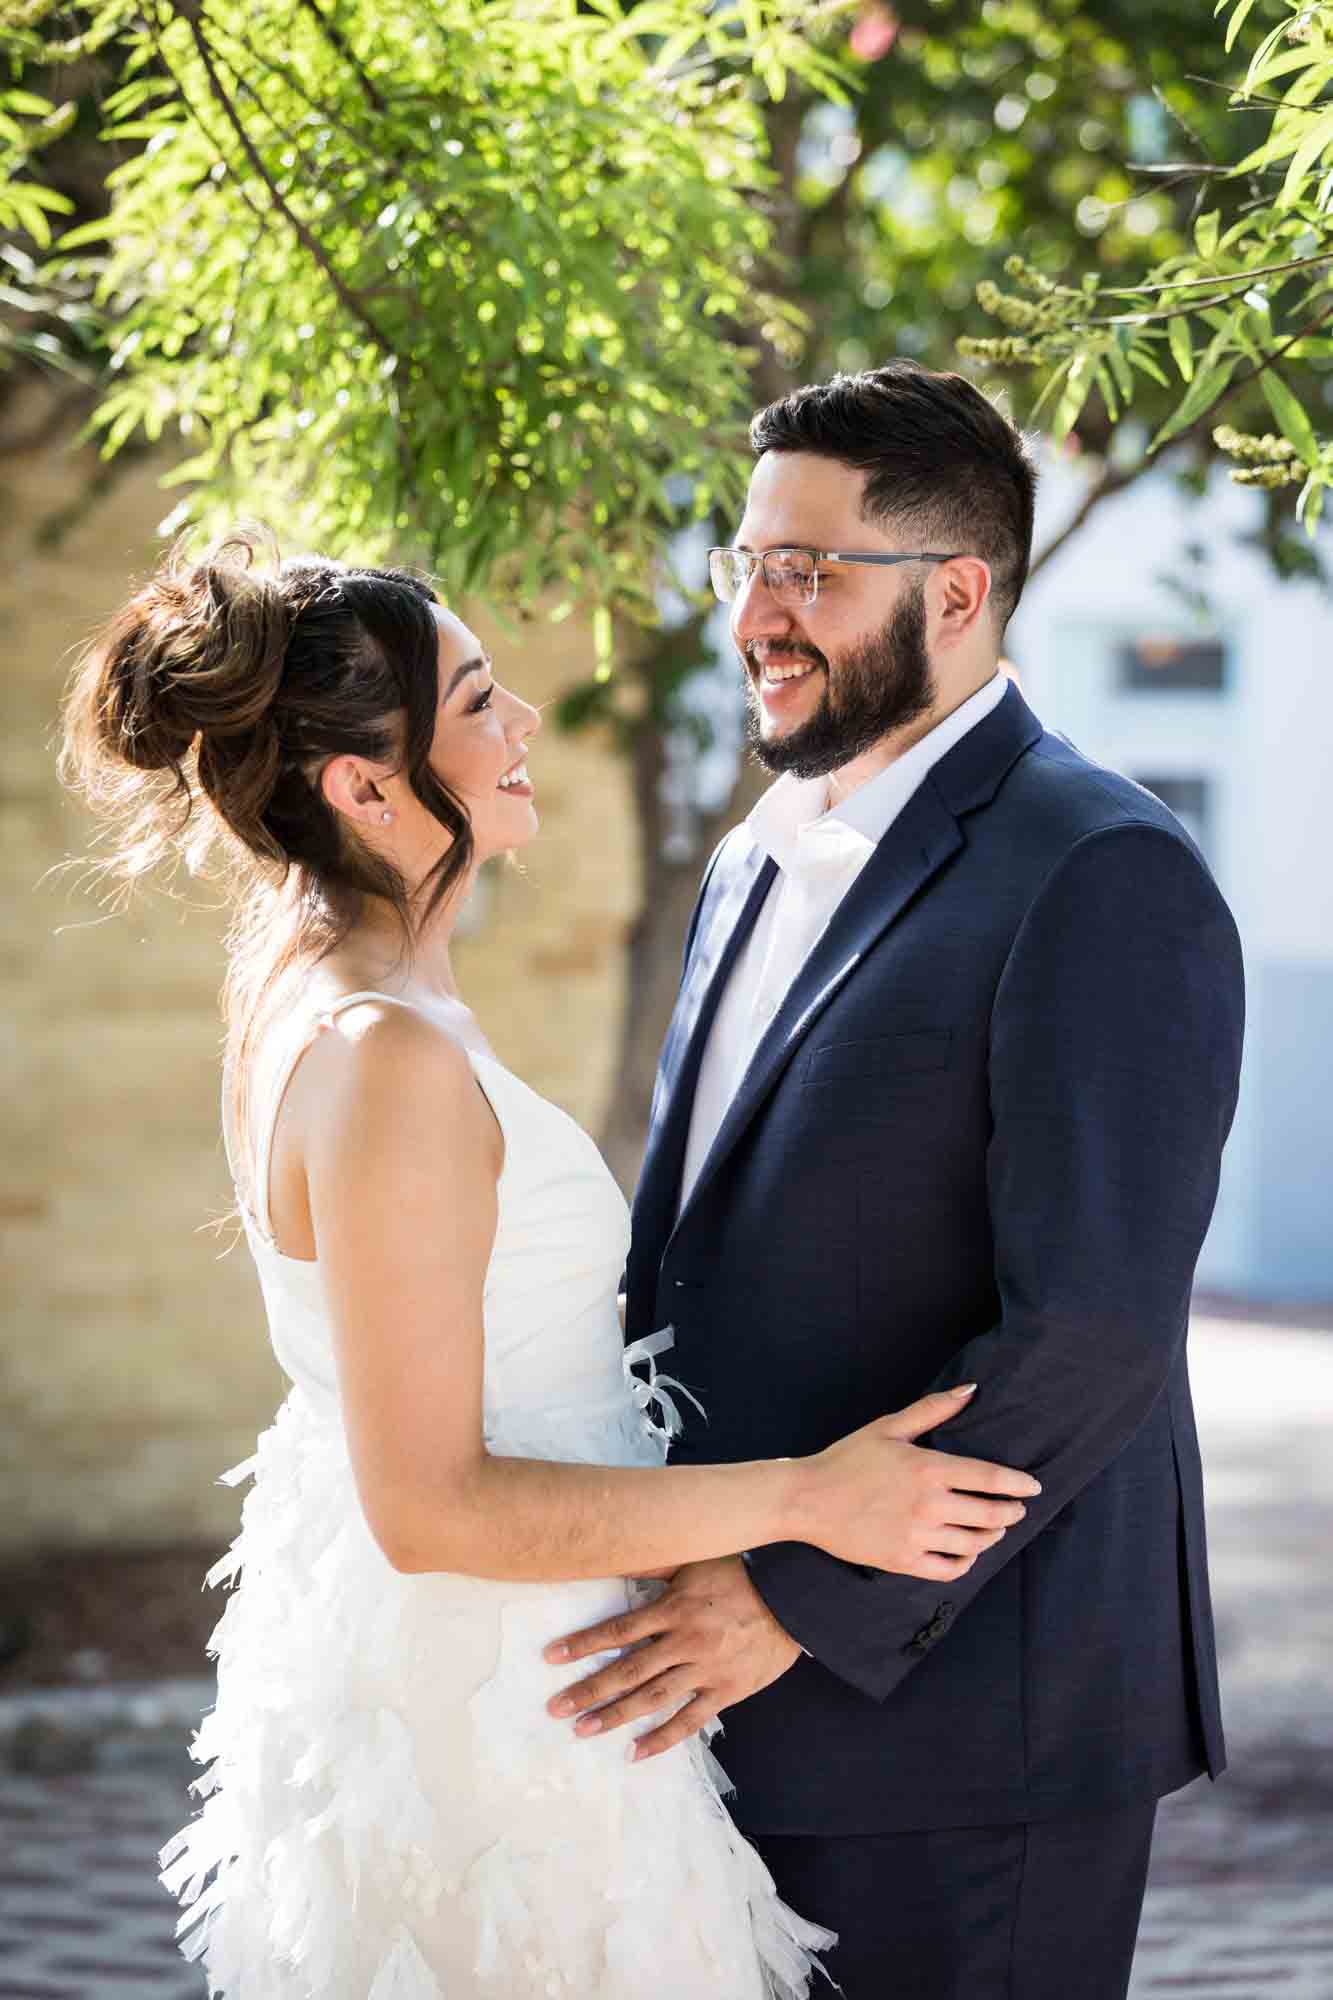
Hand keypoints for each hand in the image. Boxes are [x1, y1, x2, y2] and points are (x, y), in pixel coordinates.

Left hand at [543, 1554, 799, 1761]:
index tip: (551, 1658)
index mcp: (675, 1607)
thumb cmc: (740, 1574)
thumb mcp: (694, 1562)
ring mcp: (706, 1669)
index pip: (619, 1628)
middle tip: (556, 1708)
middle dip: (589, 1690)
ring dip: (615, 1716)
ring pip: (653, 1697)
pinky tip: (635, 1752)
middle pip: (628, 1669)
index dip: (584, 1643)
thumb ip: (655, 1567)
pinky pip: (690, 1719)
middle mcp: (686, 1640)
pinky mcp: (726, 1690)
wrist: (793, 1598)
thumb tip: (615, 1557)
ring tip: (583, 1730)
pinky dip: (662, 1738)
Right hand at [804, 1384, 1041, 1580]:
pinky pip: (949, 1569)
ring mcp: (917, 1536)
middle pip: (990, 1514)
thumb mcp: (888, 1427)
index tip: (1034, 1486)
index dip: (1018, 1484)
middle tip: (1017, 1509)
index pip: (990, 1478)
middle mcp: (928, 1505)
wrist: (808, 1499)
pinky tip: (968, 1552)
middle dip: (1011, 1512)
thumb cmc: (847, 1459)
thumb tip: (971, 1390)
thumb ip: (932, 1410)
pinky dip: (967, 1562)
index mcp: (928, 1469)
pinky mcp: (904, 1561)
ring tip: (995, 1528)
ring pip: (974, 1543)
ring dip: (993, 1536)